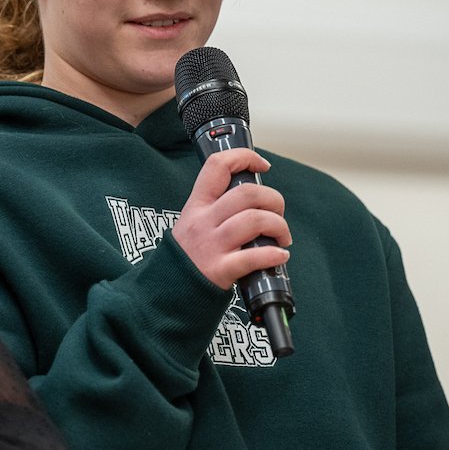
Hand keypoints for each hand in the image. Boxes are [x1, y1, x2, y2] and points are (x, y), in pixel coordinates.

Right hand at [171, 148, 290, 289]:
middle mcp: (203, 221)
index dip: (245, 158)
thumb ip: (216, 207)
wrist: (167, 291)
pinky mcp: (219, 270)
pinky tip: (279, 255)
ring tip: (282, 238)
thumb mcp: (191, 222)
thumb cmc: (188, 257)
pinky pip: (253, 256)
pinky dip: (273, 255)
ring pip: (255, 220)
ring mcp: (211, 245)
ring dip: (279, 226)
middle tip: (277, 213)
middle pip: (247, 193)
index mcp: (197, 205)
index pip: (218, 165)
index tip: (262, 165)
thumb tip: (254, 198)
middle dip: (274, 200)